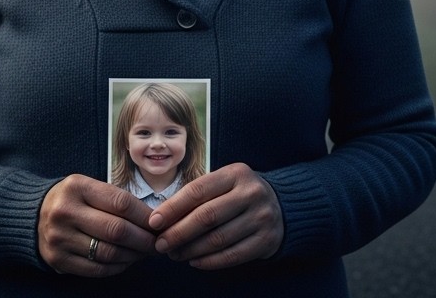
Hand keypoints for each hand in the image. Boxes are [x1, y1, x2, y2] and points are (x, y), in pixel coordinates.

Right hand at [38, 174, 156, 276]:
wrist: (32, 215)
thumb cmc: (72, 200)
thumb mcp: (88, 187)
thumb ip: (116, 200)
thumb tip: (154, 219)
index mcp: (77, 187)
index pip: (121, 203)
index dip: (146, 216)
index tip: (160, 224)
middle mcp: (65, 211)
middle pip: (117, 230)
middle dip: (144, 239)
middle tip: (158, 242)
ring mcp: (59, 237)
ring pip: (109, 252)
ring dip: (133, 255)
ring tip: (144, 252)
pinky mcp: (57, 259)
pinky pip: (96, 269)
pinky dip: (117, 267)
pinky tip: (126, 261)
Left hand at [147, 163, 283, 269]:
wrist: (282, 206)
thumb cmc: (240, 194)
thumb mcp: (224, 183)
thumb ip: (197, 196)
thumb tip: (161, 219)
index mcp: (236, 173)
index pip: (197, 190)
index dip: (172, 208)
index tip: (154, 222)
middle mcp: (251, 193)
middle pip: (206, 216)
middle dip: (177, 233)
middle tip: (160, 245)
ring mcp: (262, 217)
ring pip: (217, 239)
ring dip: (190, 250)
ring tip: (175, 254)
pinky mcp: (266, 240)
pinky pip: (232, 256)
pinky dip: (209, 261)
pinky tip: (194, 261)